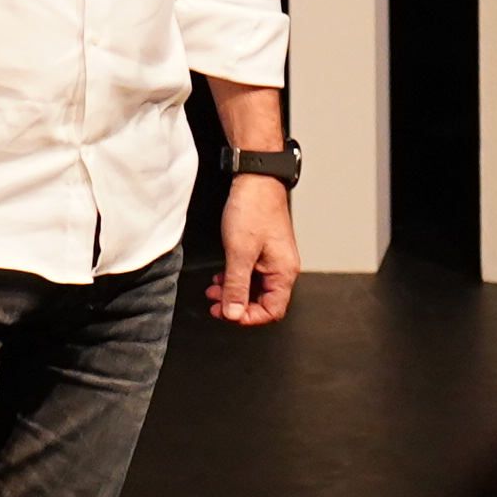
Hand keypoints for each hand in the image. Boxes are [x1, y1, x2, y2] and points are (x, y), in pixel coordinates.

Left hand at [211, 171, 298, 324]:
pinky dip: (235, 278)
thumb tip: (234, 313)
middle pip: (263, 301)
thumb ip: (236, 286)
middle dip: (237, 305)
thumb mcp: (239, 253)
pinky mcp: (264, 249)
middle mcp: (283, 268)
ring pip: (254, 288)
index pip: (272, 310)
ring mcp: (273, 258)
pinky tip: (220, 276)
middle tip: (215, 304)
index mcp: (283, 272)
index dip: (249, 317)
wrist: (255, 179)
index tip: (227, 314)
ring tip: (213, 290)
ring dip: (233, 292)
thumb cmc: (253, 209)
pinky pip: (251, 273)